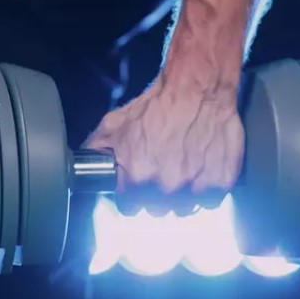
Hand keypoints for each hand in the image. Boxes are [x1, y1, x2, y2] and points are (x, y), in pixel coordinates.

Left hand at [84, 70, 244, 215]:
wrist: (197, 88)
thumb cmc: (156, 106)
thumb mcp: (114, 124)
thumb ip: (95, 150)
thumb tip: (79, 167)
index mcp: (136, 180)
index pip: (128, 207)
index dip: (132, 194)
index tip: (138, 183)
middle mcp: (165, 189)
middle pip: (156, 210)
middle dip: (156, 195)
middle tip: (162, 172)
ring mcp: (195, 189)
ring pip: (183, 210)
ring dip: (181, 196)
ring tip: (182, 170)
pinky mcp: (220, 185)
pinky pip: (209, 202)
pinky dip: (206, 190)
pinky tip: (201, 170)